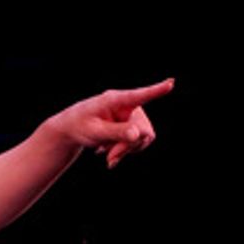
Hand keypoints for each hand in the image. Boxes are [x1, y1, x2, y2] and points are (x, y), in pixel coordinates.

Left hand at [46, 79, 172, 167]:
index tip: (171, 83)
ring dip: (126, 150)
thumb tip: (138, 135)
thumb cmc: (80, 125)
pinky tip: (110, 153)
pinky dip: (126, 150)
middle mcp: (128, 104)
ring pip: (143, 138)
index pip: (138, 95)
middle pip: (143, 129)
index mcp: (115, 100)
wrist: (72, 129)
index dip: (156, 90)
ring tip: (107, 156)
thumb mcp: (94, 132)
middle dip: (128, 146)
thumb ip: (116, 132)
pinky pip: (139, 142)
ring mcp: (132, 115)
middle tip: (110, 160)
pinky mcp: (133, 124)